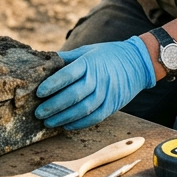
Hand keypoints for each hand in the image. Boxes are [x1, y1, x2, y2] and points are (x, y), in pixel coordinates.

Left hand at [35, 36, 156, 129]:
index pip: (67, 75)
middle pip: (73, 95)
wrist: (138, 62)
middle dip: (54, 106)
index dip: (52, 84)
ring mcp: (107, 93)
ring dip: (64, 118)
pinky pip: (95, 117)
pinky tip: (66, 126)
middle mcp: (98, 78)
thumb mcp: (88, 50)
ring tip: (48, 122)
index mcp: (89, 62)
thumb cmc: (107, 54)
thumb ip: (67, 58)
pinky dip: (80, 124)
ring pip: (83, 109)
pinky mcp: (113, 105)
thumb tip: (45, 63)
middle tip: (38, 113)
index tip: (39, 92)